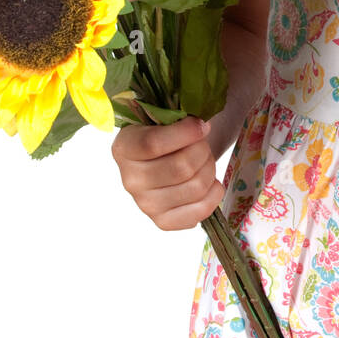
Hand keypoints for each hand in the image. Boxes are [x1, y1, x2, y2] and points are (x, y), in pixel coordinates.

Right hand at [111, 115, 225, 230]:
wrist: (164, 158)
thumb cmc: (168, 133)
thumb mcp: (165, 117)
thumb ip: (178, 116)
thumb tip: (201, 126)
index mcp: (124, 147)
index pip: (153, 144)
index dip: (185, 133)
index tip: (202, 125)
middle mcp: (130, 180)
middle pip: (181, 167)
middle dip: (203, 150)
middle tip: (203, 143)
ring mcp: (145, 204)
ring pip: (195, 187)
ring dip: (210, 168)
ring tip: (205, 160)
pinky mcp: (162, 221)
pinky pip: (199, 212)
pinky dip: (213, 194)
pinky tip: (210, 183)